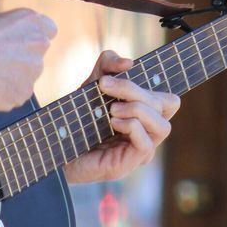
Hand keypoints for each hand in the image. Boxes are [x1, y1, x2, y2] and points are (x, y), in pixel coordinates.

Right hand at [0, 9, 55, 111]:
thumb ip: (12, 34)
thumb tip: (13, 45)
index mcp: (31, 21)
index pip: (49, 30)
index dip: (33, 39)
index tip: (21, 45)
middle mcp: (39, 44)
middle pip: (36, 56)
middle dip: (21, 61)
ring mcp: (34, 71)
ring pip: (25, 77)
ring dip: (11, 79)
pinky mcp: (24, 93)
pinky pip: (15, 95)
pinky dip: (3, 95)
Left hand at [63, 51, 179, 183]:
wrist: (56, 144)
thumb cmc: (79, 115)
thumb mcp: (93, 82)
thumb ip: (109, 64)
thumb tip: (129, 62)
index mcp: (146, 116)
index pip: (170, 101)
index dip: (154, 84)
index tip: (125, 73)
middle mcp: (148, 133)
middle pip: (166, 106)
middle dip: (134, 90)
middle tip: (104, 85)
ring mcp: (141, 151)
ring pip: (163, 126)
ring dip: (138, 110)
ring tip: (111, 109)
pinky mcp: (129, 164)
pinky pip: (146, 144)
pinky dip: (131, 127)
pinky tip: (112, 122)